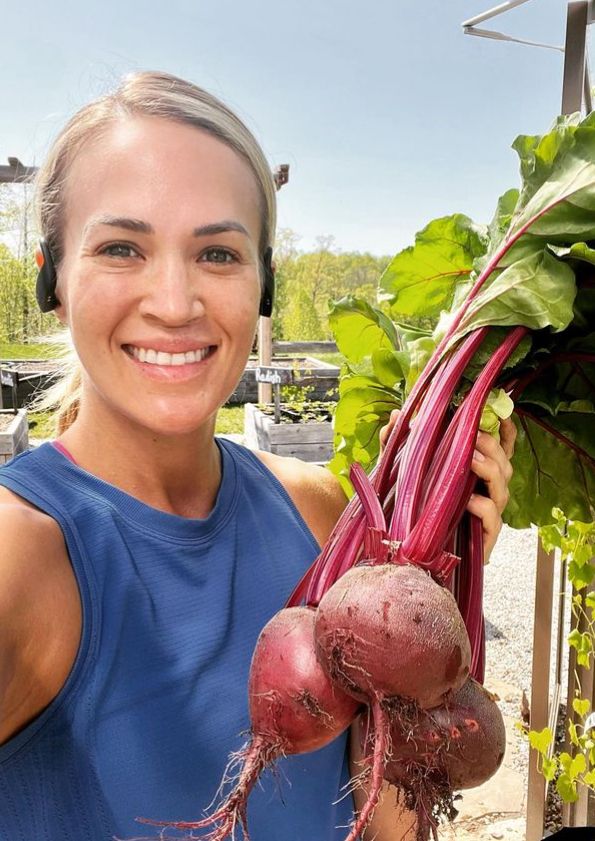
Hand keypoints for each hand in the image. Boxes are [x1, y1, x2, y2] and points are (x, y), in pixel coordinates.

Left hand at [379, 411, 515, 561]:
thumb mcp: (402, 471)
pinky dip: (482, 507)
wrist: (412, 555)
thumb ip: (398, 443)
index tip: (501, 415)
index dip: (505, 433)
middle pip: (504, 465)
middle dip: (492, 447)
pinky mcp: (484, 538)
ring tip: (471, 458)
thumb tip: (395, 415)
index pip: (500, 450)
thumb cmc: (414, 509)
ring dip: (489, 470)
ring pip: (502, 489)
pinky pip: (492, 519)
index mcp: (476, 475)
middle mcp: (487, 493)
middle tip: (473, 436)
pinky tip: (467, 501)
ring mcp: (489, 516)